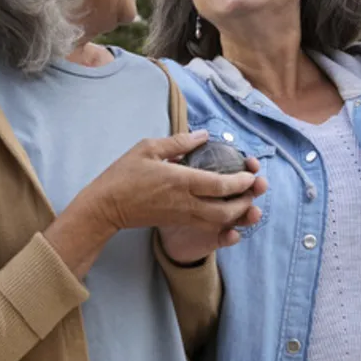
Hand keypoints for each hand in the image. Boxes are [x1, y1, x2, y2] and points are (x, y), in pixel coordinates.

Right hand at [75, 130, 263, 233]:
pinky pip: (206, 225)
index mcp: (181, 181)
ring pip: (218, 221)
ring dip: (237, 214)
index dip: (241, 182)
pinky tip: (227, 211)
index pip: (220, 185)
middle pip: (226, 210)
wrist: (106, 207)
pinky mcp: (177, 222)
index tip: (252, 174)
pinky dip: (222, 220)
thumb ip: (178, 142)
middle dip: (245, 202)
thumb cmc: (124, 174)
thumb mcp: (148, 148)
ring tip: (246, 201)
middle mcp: (185, 202)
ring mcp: (181, 215)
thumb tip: (203, 135)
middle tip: (254, 190)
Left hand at [160, 156, 268, 263]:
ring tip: (254, 212)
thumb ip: (180, 151)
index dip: (249, 168)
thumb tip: (200, 137)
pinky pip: (223, 238)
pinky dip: (230, 237)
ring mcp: (218, 220)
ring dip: (250, 215)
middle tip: (260, 183)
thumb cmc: (161, 191)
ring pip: (240, 218)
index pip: (238, 173)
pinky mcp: (209, 238)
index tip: (252, 163)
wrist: (151, 222)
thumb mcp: (168, 168)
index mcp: (214, 182)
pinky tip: (232, 234)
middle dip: (257, 189)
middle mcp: (221, 201)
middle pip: (246, 194)